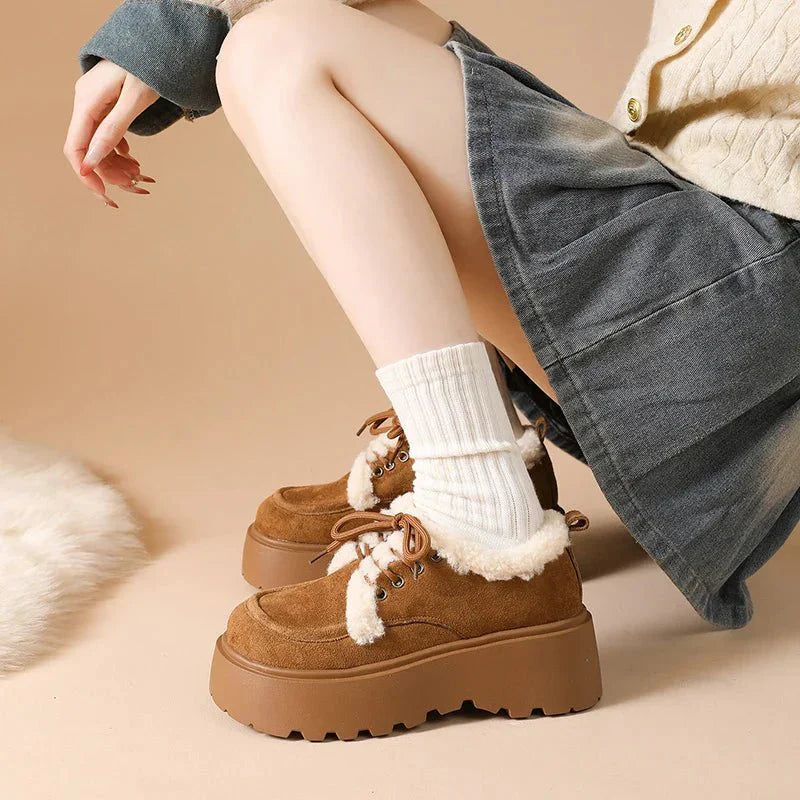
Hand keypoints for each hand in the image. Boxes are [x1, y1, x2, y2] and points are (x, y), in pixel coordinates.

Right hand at [64, 60, 158, 207]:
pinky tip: (135, 161)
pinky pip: (107, 137)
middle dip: (111, 173)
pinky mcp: (106, 107)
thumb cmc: (148, 68)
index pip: (75, 148)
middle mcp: (85, 104)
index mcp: (87, 103)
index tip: (106, 196)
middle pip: (88, 151)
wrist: (158, 46)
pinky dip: (121, 153)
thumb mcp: (134, 101)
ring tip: (143, 175)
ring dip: (118, 165)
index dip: (87, 175)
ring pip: (99, 146)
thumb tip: (92, 163)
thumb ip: (112, 130)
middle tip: (139, 186)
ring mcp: (95, 106)